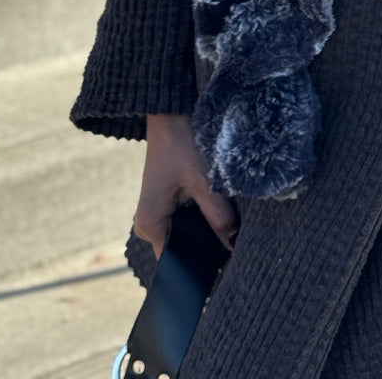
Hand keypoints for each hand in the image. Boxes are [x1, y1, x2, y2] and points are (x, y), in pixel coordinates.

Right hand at [132, 113, 238, 258]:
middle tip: (233, 244)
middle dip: (207, 247)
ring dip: (204, 231)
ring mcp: (154, 215)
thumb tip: (234, 246)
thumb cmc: (182, 143)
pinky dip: (199, 220)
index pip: (177, 263)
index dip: (203, 264)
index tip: (227, 267)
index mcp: (151, 225)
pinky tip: (216, 212)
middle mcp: (147, 225)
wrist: (169, 114)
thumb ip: (219, 216)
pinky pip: (183, 222)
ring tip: (227, 226)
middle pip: (182, 250)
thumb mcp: (204, 181)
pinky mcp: (162, 204)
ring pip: (184, 236)